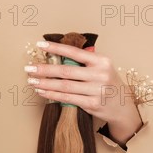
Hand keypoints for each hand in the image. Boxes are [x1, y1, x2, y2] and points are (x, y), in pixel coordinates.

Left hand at [25, 41, 142, 145]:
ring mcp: (96, 90)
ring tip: (31, 80)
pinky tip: (42, 91)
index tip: (40, 45)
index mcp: (102, 61)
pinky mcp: (92, 104)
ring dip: (45, 83)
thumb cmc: (108, 83)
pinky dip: (52, 94)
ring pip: (64, 86)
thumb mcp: (102, 68)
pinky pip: (67, 98)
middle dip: (44, 69)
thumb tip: (58, 53)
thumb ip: (85, 61)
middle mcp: (100, 75)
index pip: (74, 52)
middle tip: (29, 67)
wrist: (123, 107)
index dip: (56, 48)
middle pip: (66, 71)